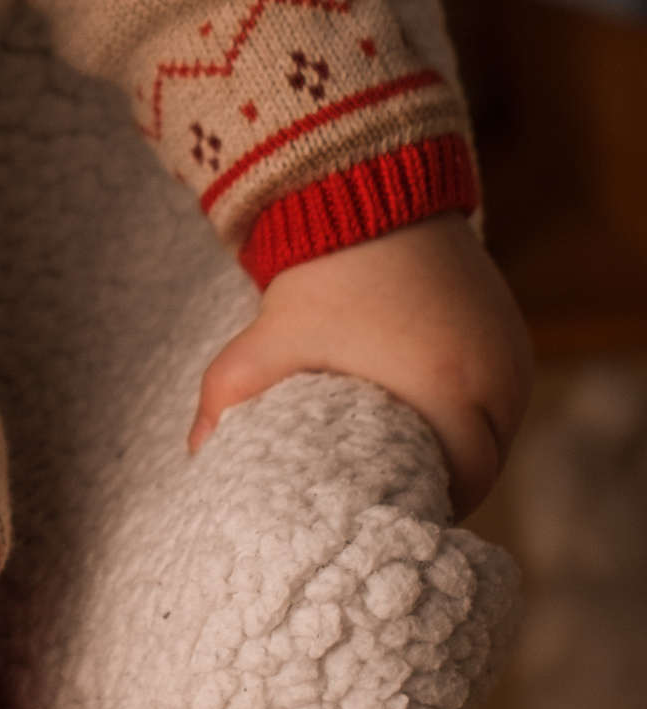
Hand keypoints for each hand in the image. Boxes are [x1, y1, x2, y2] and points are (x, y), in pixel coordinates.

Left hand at [190, 214, 530, 514]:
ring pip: (498, 428)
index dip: (431, 507)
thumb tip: (196, 450)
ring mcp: (511, 350)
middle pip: (486, 463)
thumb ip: (227, 396)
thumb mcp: (270, 339)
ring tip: (417, 457)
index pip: (464, 485)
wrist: (368, 193)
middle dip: (447, 482)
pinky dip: (476, 406)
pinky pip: (504, 389)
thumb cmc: (324, 274)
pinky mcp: (513, 327)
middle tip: (400, 495)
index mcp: (450, 393)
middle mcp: (496, 376)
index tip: (396, 515)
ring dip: (464, 445)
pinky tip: (437, 409)